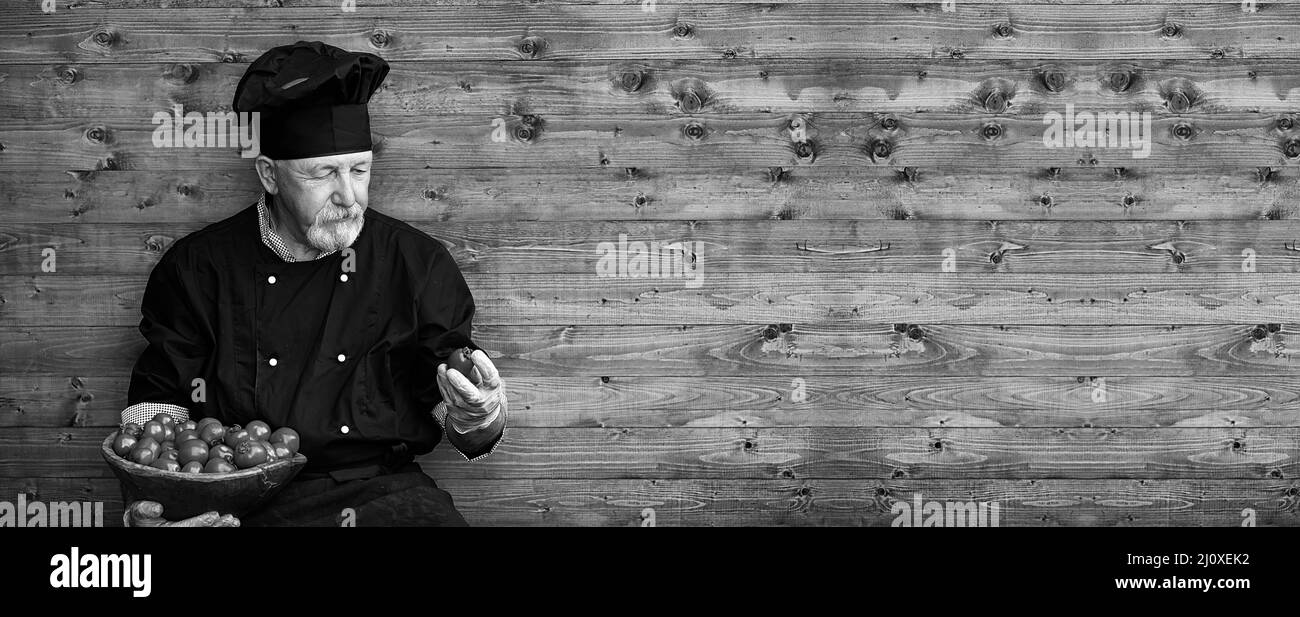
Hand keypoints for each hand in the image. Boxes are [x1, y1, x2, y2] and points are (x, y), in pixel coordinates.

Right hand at [123, 501, 239, 526]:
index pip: (184, 529)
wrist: (146, 525)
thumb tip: (156, 507)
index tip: (214, 515)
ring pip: (206, 537)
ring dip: (221, 530)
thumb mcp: (138, 513)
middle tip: (231, 520)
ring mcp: (184, 536)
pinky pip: (208, 534)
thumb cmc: (143, 518)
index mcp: (165, 532)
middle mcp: (177, 536)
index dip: (200, 523)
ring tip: (234, 522)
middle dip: (217, 528)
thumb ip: (143, 510)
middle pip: (200, 535)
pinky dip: (220, 530)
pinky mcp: (192, 534)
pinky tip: (231, 526)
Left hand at [436, 349, 504, 432]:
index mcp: (492, 390)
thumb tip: (467, 355)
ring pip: (454, 395)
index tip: (475, 353)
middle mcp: (481, 401)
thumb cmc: (483, 392)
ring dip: (445, 380)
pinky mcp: (455, 410)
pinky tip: (441, 375)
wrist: (478, 418)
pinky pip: (446, 396)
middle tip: (451, 371)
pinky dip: (442, 384)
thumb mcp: (486, 382)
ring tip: (442, 368)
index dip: (484, 364)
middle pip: (471, 394)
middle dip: (460, 383)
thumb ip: (478, 370)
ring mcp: (467, 408)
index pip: (490, 377)